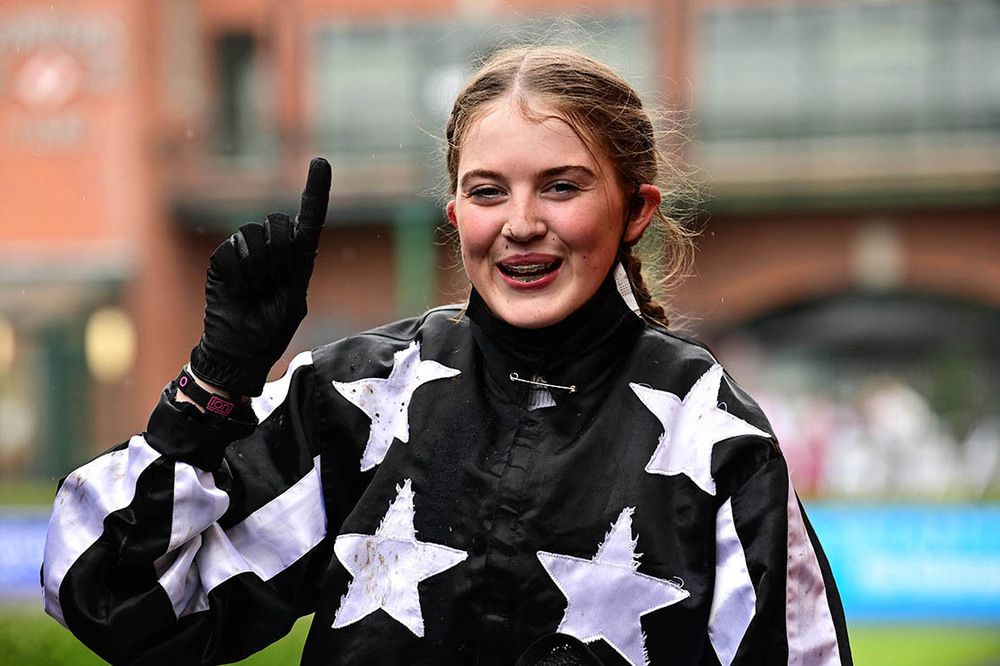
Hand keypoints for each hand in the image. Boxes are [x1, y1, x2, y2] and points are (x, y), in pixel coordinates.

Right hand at [189, 158, 331, 396]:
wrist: (239, 349)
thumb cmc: (270, 330)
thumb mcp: (294, 300)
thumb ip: (295, 267)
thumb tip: (293, 234)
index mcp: (298, 257)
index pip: (310, 217)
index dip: (315, 190)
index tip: (320, 162)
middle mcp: (273, 248)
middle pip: (279, 223)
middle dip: (280, 254)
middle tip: (274, 284)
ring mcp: (245, 251)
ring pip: (254, 234)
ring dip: (259, 268)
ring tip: (256, 290)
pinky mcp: (222, 259)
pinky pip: (232, 251)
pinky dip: (238, 275)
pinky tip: (239, 291)